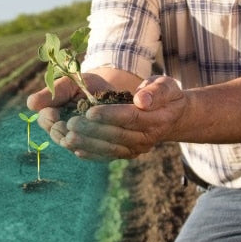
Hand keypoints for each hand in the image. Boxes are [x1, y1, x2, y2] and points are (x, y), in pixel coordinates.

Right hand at [26, 73, 107, 145]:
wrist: (112, 93)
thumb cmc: (87, 85)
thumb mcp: (70, 83)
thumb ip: (52, 92)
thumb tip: (30, 104)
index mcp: (53, 114)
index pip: (44, 120)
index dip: (48, 118)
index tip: (53, 113)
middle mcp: (62, 130)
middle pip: (56, 136)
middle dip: (60, 131)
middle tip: (68, 125)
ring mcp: (76, 141)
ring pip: (71, 145)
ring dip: (75, 140)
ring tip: (81, 132)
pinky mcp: (92, 150)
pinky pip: (88, 153)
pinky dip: (89, 148)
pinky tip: (92, 142)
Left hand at [60, 75, 187, 160]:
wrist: (173, 116)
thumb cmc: (166, 95)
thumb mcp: (166, 86)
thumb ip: (156, 91)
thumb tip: (141, 100)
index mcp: (157, 118)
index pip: (130, 117)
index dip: (109, 115)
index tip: (89, 112)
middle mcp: (148, 137)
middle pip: (117, 135)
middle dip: (92, 131)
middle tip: (70, 124)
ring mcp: (138, 148)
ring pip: (111, 148)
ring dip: (88, 144)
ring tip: (67, 138)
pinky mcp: (129, 153)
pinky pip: (109, 156)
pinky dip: (92, 154)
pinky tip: (75, 149)